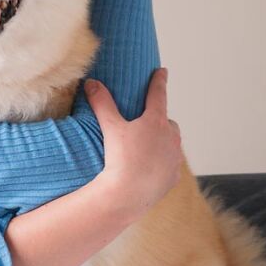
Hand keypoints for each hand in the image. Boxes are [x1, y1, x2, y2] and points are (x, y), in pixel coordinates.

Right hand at [85, 68, 182, 220]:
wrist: (129, 194)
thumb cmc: (121, 159)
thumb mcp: (110, 128)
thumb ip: (102, 103)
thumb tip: (91, 82)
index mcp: (156, 121)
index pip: (158, 94)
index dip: (159, 81)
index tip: (162, 71)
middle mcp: (171, 137)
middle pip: (168, 121)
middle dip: (159, 120)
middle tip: (145, 123)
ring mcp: (174, 158)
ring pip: (172, 143)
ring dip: (163, 141)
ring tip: (147, 146)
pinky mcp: (173, 177)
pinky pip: (171, 165)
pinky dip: (163, 163)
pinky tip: (150, 168)